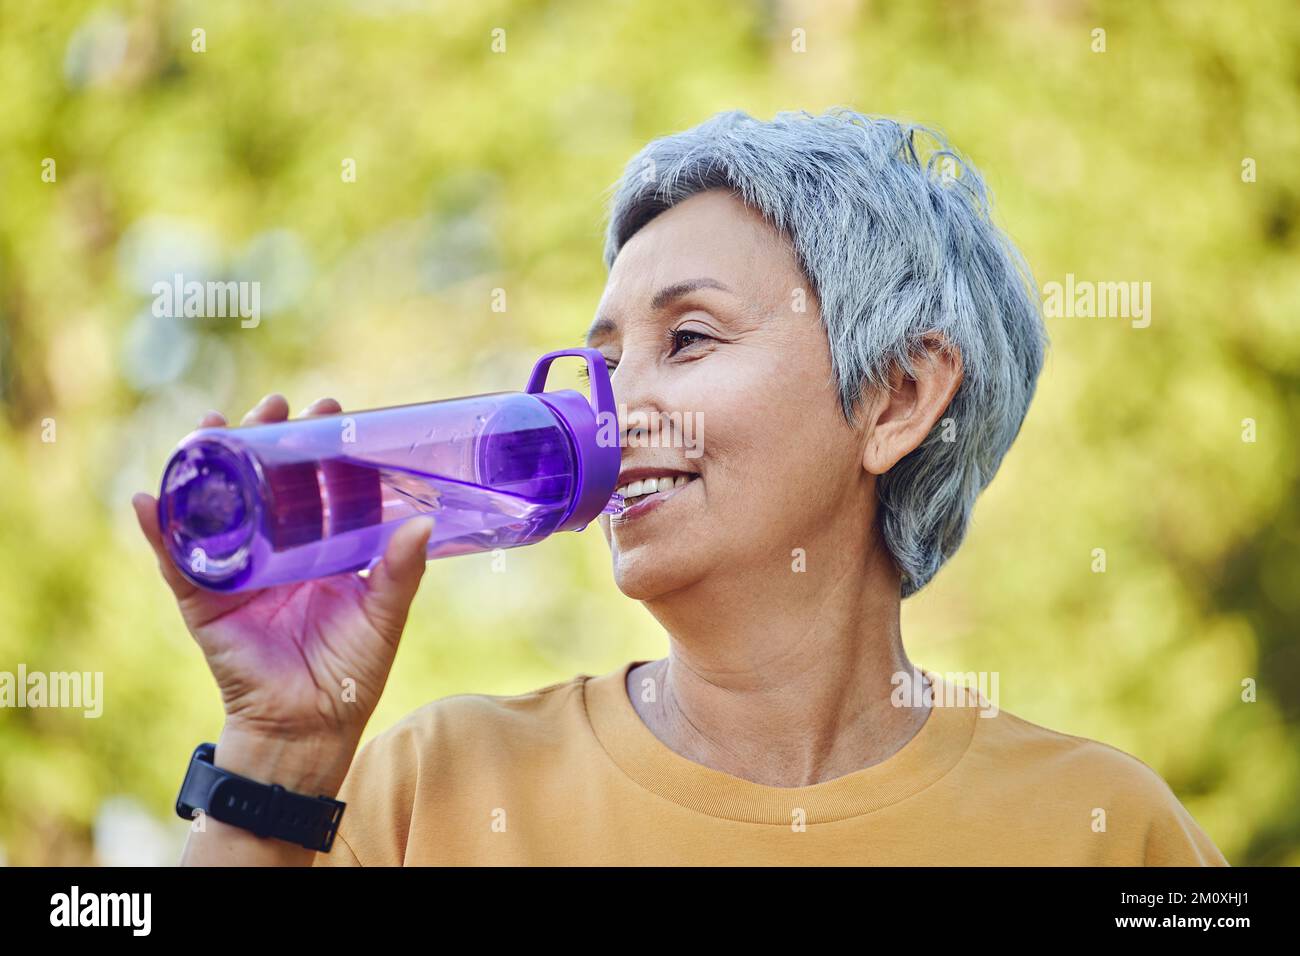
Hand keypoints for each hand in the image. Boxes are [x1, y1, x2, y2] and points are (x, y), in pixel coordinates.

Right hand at [133, 395, 433, 790]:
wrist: (309, 728)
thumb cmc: (349, 673)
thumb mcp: (382, 617)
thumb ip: (400, 572)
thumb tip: (422, 521)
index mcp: (319, 550)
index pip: (315, 484)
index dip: (318, 447)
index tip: (329, 410)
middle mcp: (275, 552)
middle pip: (263, 482)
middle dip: (263, 439)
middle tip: (275, 404)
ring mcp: (236, 572)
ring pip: (218, 507)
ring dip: (208, 464)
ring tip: (212, 426)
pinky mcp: (204, 601)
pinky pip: (176, 563)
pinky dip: (158, 531)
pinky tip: (148, 498)